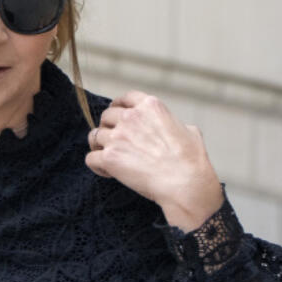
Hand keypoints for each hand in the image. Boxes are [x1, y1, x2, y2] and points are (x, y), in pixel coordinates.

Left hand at [85, 90, 222, 231]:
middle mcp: (131, 117)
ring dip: (100, 146)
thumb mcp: (189, 130)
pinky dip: (97, 165)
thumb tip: (171, 127)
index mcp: (150, 106)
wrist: (184, 183)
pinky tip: (108, 172)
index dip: (118, 106)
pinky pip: (91, 158)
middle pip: (106, 116)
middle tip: (115, 141)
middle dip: (109, 127)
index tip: (117, 114)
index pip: (125, 98)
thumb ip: (172, 123)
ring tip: (111, 158)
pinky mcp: (109, 157)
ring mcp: (118, 137)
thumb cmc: (191, 160)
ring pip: (95, 136)